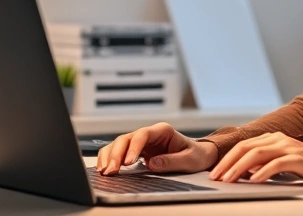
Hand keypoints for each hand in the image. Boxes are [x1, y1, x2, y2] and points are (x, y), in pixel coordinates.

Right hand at [95, 122, 217, 175]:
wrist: (198, 155)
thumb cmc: (196, 154)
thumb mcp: (190, 159)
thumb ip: (172, 161)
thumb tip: (152, 163)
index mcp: (163, 130)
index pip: (143, 134)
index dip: (133, 148)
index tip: (128, 162)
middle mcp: (150, 134)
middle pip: (127, 138)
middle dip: (117, 154)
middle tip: (112, 170)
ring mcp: (141, 142)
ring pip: (119, 144)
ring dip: (110, 157)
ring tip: (105, 172)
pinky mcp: (136, 151)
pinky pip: (119, 152)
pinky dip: (109, 159)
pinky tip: (104, 168)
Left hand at [209, 132, 302, 185]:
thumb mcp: (284, 163)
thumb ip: (266, 163)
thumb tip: (245, 172)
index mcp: (274, 138)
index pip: (244, 146)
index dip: (227, 158)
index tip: (216, 172)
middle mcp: (279, 139)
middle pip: (246, 148)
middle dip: (228, 163)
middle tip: (216, 177)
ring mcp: (289, 147)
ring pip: (257, 154)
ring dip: (239, 168)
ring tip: (229, 180)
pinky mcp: (298, 158)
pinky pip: (276, 164)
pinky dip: (262, 173)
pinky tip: (254, 182)